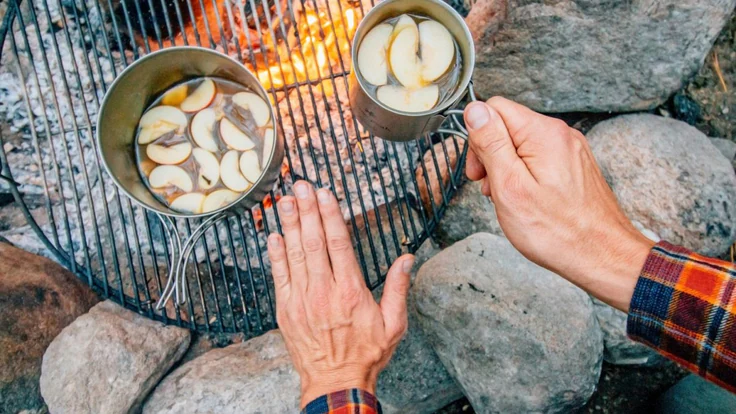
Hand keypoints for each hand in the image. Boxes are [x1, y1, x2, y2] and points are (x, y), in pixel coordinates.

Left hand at [267, 181, 413, 406]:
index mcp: (350, 291)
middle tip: (300, 185)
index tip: (324, 194)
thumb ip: (398, 289)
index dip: (329, 214)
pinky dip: (276, 254)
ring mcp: (301, 299)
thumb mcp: (393, 324)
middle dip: (307, 210)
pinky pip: (279, 276)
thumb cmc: (366, 354)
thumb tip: (407, 259)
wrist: (335, 383)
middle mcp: (323, 291)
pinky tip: (274, 235)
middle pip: (312, 241)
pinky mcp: (286, 310)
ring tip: (286, 200)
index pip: (337, 243)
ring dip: (290, 224)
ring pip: (294, 254)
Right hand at [463, 98, 654, 311]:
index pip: (495, 108)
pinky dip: (525, 177)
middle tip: (492, 190)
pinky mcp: (575, 167)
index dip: (477, 137)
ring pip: (522, 145)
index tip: (479, 170)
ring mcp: (570, 151)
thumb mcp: (510, 186)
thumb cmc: (557, 231)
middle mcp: (560, 135)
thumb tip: (474, 110)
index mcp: (543, 133)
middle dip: (492, 156)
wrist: (603, 257)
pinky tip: (527, 202)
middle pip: (509, 126)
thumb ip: (491, 143)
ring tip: (510, 201)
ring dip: (507, 169)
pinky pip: (539, 160)